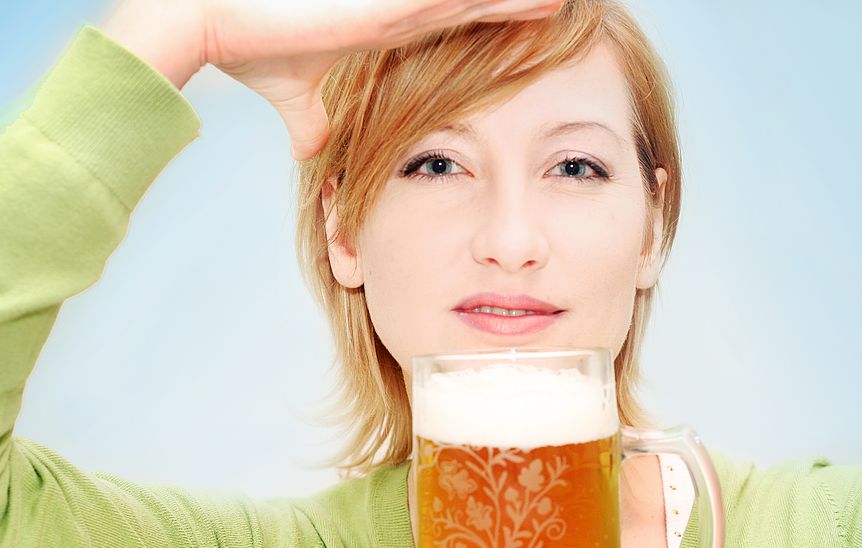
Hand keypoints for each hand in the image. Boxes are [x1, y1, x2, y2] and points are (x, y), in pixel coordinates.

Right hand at [104, 0, 565, 159]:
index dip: (503, 23)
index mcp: (393, 34)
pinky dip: (501, 2)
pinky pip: (459, 2)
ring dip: (526, 1)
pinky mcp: (390, 10)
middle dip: (526, 9)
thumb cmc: (256, 54)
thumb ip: (315, 121)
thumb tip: (320, 154)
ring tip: (575, 1)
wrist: (219, 29)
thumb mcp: (300, 101)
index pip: (463, 26)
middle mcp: (406, 14)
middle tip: (577, 9)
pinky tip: (547, 1)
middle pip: (484, 6)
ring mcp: (401, 6)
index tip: (545, 29)